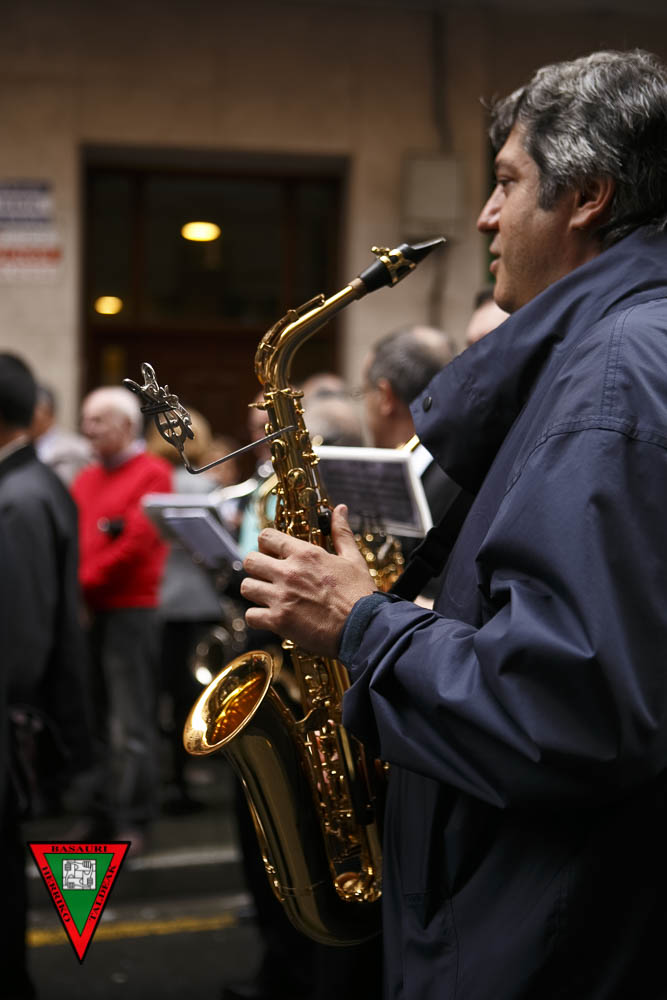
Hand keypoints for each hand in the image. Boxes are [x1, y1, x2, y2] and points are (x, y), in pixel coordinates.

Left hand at [241, 504, 376, 657]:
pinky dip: (258, 617)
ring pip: (246, 587)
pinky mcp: (279, 621)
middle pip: (249, 560)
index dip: (266, 544)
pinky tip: (270, 617)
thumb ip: (341, 533)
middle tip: (268, 575)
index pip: (266, 536)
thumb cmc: (360, 594)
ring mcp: (281, 597)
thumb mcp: (353, 558)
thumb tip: (340, 509)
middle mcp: (288, 572)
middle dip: (256, 567)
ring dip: (255, 592)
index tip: (272, 553)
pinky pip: (250, 615)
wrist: (364, 628)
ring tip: (268, 596)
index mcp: (305, 554)